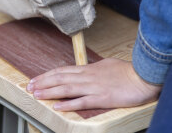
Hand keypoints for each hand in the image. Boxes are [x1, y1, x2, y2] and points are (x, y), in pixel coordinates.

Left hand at [26, 58, 160, 110]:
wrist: (142, 76)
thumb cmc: (126, 71)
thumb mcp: (106, 65)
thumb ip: (93, 69)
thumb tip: (84, 70)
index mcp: (89, 69)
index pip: (63, 70)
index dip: (47, 75)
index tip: (36, 79)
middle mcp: (88, 76)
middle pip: (60, 78)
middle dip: (43, 82)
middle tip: (29, 87)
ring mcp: (94, 87)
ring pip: (67, 88)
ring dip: (50, 92)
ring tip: (37, 95)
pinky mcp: (102, 98)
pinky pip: (82, 101)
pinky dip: (68, 103)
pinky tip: (58, 106)